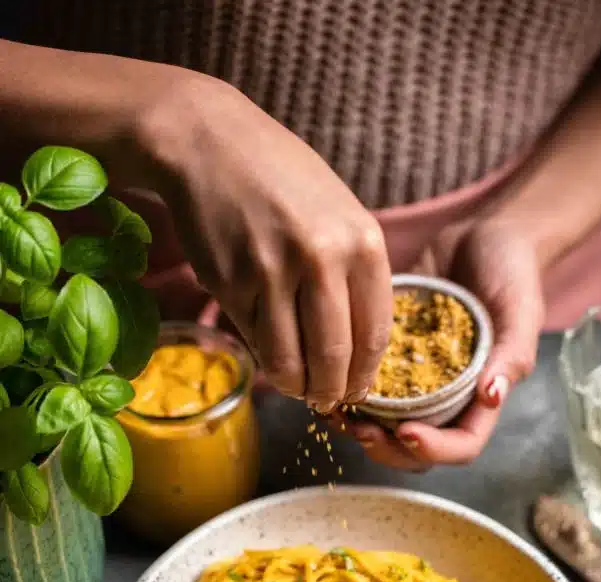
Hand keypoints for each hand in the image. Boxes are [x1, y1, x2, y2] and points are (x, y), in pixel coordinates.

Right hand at [138, 71, 392, 410]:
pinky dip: (266, 358)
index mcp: (362, 241)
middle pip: (334, 356)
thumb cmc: (280, 177)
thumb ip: (355, 270)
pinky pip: (255, 339)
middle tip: (329, 401)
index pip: (374, 333)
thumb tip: (360, 343)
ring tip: (299, 389)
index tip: (359, 390)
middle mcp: (322, 259)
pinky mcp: (232, 284)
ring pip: (290, 358)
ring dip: (296, 386)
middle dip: (333, 390)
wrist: (207, 141)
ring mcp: (273, 273)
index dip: (366, 373)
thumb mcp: (338, 211)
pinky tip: (271, 357)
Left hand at [346, 219, 544, 469]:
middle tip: (359, 430)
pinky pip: (367, 388)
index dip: (433, 449)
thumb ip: (511, 355)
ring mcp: (416, 380)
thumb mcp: (521, 311)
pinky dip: (346, 390)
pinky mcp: (390, 357)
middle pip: (416, 449)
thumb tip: (492, 397)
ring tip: (336, 413)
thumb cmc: (513, 272)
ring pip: (385, 426)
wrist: (483, 234)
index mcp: (482, 398)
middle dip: (387, 448)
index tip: (406, 431)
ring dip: (360, 429)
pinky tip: (326, 377)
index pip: (461, 446)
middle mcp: (447, 398)